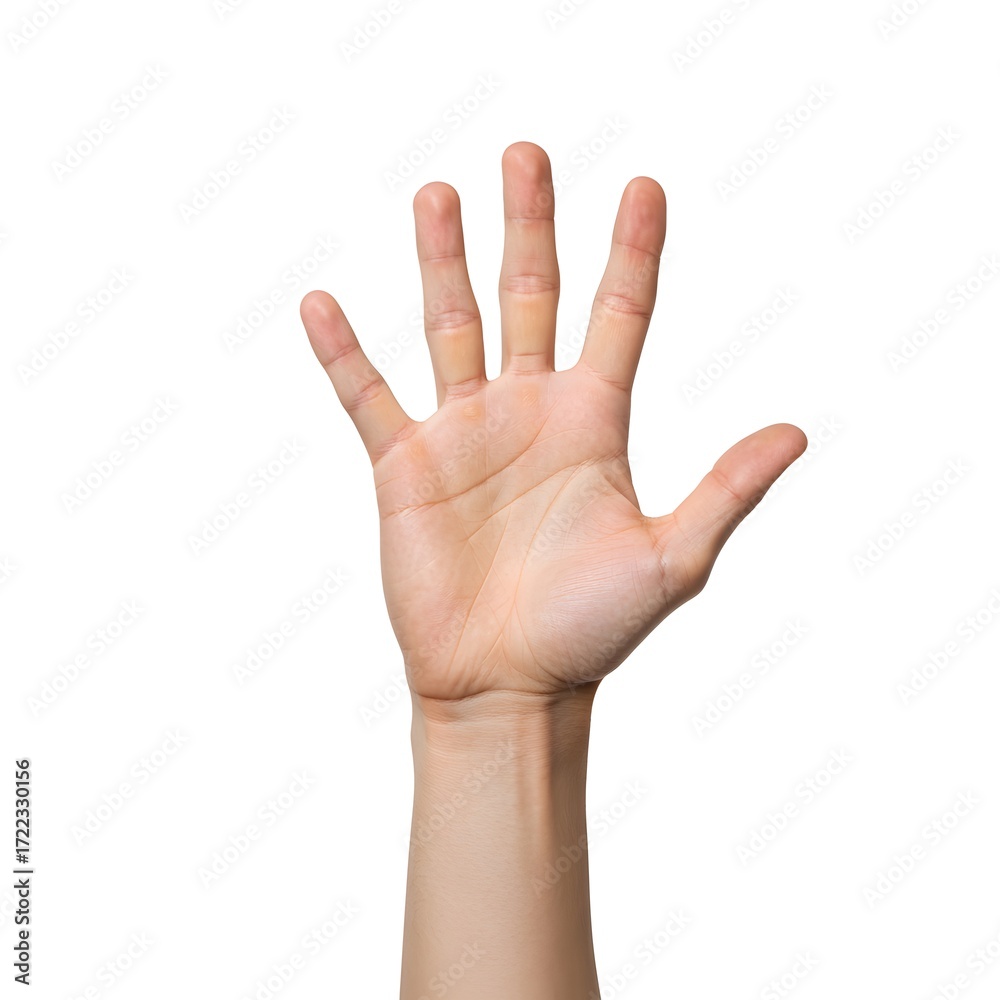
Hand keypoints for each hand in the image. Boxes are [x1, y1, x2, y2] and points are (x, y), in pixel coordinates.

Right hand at [300, 142, 805, 707]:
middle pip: (531, 296)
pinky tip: (320, 304)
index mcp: (593, 423)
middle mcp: (528, 412)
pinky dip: (344, 353)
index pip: (620, 316)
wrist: (507, 685)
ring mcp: (463, 434)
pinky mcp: (405, 467)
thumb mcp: (671, 560)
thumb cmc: (590, 631)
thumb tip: (797, 433)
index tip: (646, 188)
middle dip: (530, 226)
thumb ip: (725, 491)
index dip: (634, 253)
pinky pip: (368, 396)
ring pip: (451, 325)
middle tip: (525, 154)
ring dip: (443, 261)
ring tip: (438, 194)